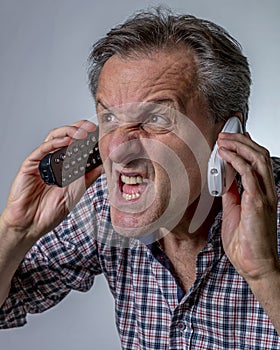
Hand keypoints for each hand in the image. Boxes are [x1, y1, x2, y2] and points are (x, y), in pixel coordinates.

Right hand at [1, 120, 101, 242]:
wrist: (32, 225)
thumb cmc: (51, 210)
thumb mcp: (77, 191)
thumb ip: (89, 176)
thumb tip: (104, 163)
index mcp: (66, 166)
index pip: (77, 144)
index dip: (87, 136)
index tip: (99, 133)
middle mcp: (54, 161)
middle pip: (66, 137)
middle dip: (79, 129)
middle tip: (91, 128)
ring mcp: (42, 162)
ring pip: (54, 138)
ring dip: (68, 132)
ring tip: (81, 133)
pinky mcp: (30, 166)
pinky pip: (42, 150)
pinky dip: (54, 143)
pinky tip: (65, 142)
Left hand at [218, 132, 278, 282]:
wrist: (254, 264)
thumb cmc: (245, 242)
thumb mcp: (234, 210)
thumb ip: (232, 193)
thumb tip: (225, 179)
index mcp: (262, 193)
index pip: (258, 162)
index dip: (247, 147)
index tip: (234, 138)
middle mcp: (267, 191)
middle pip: (260, 156)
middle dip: (242, 141)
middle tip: (225, 134)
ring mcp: (264, 196)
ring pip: (257, 160)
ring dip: (239, 146)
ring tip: (223, 139)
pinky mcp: (257, 202)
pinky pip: (248, 175)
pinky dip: (236, 161)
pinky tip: (225, 154)